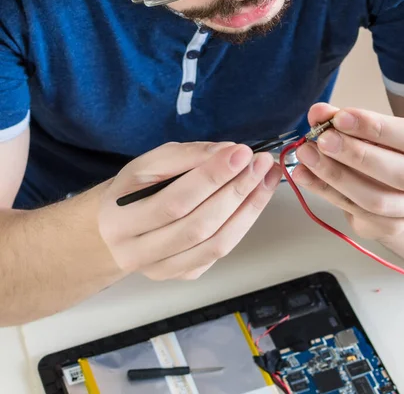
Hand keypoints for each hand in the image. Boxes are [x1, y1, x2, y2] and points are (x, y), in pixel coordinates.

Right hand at [98, 141, 282, 280]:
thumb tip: (228, 151)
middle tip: (261, 164)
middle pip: (199, 225)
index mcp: (121, 219)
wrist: (112, 230)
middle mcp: (138, 252)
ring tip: (267, 179)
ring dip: (248, 209)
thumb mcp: (145, 165)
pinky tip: (255, 199)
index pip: (175, 200)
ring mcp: (163, 269)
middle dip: (236, 191)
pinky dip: (242, 224)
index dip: (212, 176)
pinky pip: (219, 252)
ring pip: (215, 244)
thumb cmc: (131, 191)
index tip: (241, 152)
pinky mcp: (183, 275)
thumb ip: (184, 156)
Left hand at [292, 103, 403, 240]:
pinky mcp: (391, 227)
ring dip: (336, 176)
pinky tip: (304, 174)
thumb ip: (350, 119)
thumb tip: (318, 113)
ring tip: (307, 155)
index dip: (378, 128)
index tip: (340, 117)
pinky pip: (357, 213)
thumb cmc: (396, 151)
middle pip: (403, 175)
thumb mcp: (383, 129)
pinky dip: (326, 191)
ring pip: (378, 201)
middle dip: (358, 155)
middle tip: (322, 139)